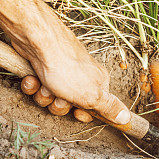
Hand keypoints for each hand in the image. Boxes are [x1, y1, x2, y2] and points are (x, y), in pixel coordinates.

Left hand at [12, 13, 130, 124]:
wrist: (37, 41)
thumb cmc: (66, 67)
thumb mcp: (93, 95)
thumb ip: (109, 107)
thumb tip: (126, 117)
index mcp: (97, 82)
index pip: (93, 108)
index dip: (82, 114)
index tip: (76, 113)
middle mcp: (80, 76)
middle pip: (68, 105)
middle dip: (58, 105)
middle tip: (58, 96)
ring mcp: (60, 71)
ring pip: (50, 97)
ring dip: (44, 95)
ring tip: (44, 84)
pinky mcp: (41, 67)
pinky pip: (36, 85)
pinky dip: (32, 84)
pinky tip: (32, 77)